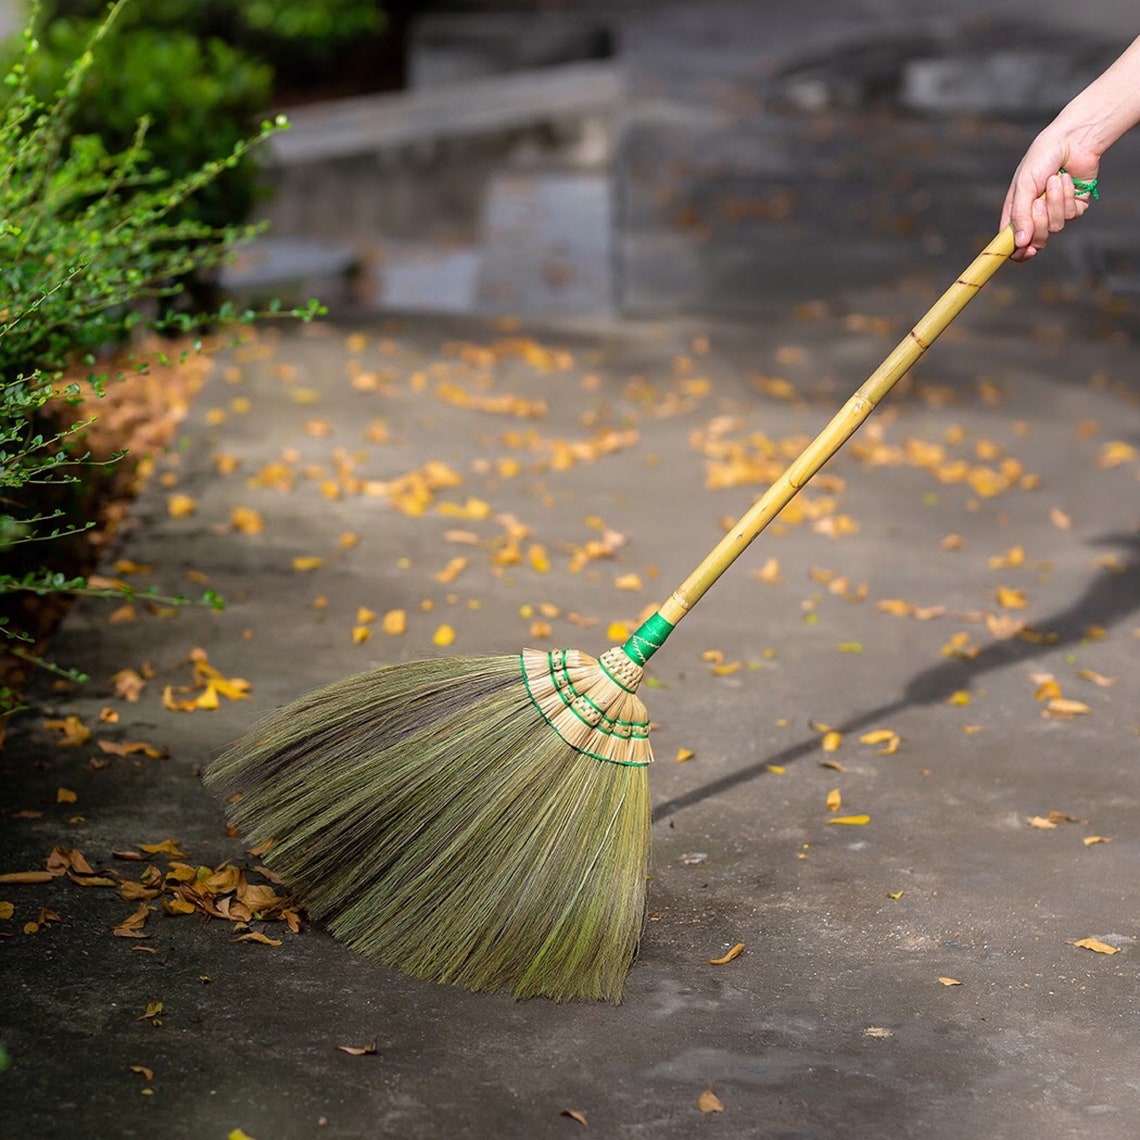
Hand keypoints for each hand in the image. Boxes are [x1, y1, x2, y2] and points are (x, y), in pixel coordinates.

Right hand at [1000, 130, 1097, 261]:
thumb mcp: (1024, 186)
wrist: (1072, 140)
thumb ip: (1020, 215)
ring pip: (1055, 227)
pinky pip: (1071, 215)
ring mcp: (1056, 212)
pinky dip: (1068, 196)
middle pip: (1036, 240)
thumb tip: (1020, 243)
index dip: (1017, 251)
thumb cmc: (1041, 158)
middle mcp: (1035, 216)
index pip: (1014, 241)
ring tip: (1054, 181)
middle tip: (1038, 203)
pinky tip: (1067, 180)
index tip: (1022, 251)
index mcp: (1017, 212)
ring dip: (1055, 203)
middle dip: (1039, 222)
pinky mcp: (1075, 207)